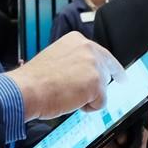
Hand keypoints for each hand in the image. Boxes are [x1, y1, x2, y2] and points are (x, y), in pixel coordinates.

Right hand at [7, 32, 124, 119]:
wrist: (26, 89)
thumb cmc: (34, 79)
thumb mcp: (55, 59)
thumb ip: (73, 61)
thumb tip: (83, 74)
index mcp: (77, 40)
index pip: (101, 54)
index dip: (111, 68)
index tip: (121, 77)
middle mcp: (88, 48)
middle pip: (105, 72)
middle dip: (96, 87)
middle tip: (85, 96)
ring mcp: (94, 65)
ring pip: (102, 89)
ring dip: (87, 97)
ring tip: (65, 95)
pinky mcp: (97, 83)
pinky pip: (101, 103)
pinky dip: (88, 108)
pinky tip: (71, 102)